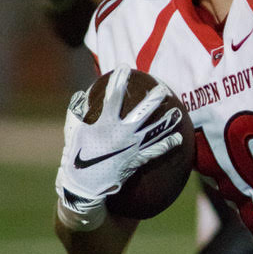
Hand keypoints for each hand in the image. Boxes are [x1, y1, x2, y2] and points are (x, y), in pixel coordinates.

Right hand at [55, 66, 183, 227]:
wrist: (84, 186)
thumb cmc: (77, 157)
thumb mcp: (73, 132)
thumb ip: (77, 113)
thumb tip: (80, 96)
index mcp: (103, 123)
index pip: (112, 96)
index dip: (119, 81)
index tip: (125, 68)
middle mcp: (120, 132)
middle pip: (142, 111)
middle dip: (154, 99)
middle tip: (164, 88)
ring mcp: (130, 147)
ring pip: (154, 130)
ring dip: (167, 121)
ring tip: (178, 111)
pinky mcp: (136, 160)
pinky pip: (156, 151)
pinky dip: (168, 144)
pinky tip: (179, 138)